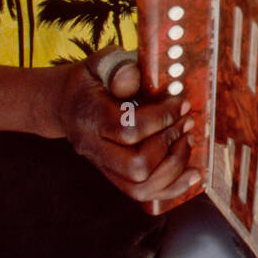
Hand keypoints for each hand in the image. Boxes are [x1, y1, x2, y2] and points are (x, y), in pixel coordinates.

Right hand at [50, 46, 199, 203]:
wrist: (64, 104)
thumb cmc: (89, 81)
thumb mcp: (99, 63)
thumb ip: (118, 68)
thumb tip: (136, 76)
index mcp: (91, 118)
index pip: (128, 129)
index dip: (162, 118)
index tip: (181, 103)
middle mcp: (94, 148)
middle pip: (136, 166)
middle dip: (169, 145)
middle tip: (186, 122)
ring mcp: (103, 166)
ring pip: (141, 187)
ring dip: (174, 167)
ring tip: (188, 140)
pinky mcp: (114, 176)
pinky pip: (143, 194)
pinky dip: (172, 187)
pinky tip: (192, 172)